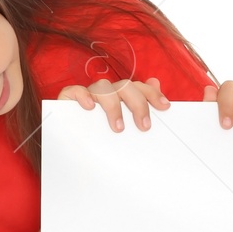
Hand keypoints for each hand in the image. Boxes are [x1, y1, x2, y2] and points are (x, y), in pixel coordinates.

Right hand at [54, 77, 169, 131]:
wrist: (71, 149)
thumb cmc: (101, 137)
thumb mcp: (125, 127)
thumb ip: (140, 106)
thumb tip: (156, 82)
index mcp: (121, 96)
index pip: (139, 87)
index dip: (152, 94)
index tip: (165, 107)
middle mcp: (106, 92)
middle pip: (125, 86)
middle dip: (138, 104)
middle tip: (144, 127)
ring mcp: (88, 95)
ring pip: (103, 87)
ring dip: (113, 106)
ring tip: (118, 127)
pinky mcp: (68, 100)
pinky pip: (73, 91)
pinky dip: (82, 95)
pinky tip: (89, 107)